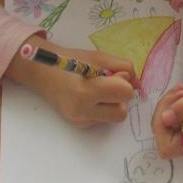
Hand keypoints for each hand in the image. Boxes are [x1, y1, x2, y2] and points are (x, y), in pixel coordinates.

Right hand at [6, 34, 136, 127]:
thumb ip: (123, 67)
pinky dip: (103, 108)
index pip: (124, 93)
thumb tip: (138, 83)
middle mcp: (82, 110)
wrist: (44, 74)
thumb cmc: (72, 61)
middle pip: (122, 112)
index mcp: (85, 91)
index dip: (124, 82)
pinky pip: (104, 119)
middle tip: (108, 84)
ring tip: (99, 91)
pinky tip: (90, 98)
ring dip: (113, 103)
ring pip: (115, 117)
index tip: (113, 75)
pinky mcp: (80, 126)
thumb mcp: (99, 56)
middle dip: (120, 97)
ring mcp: (80, 121)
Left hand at [151, 42, 182, 158]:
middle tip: (178, 91)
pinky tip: (181, 93)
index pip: (166, 147)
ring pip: (162, 125)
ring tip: (181, 90)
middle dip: (164, 110)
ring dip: (166, 105)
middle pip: (161, 135)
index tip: (174, 104)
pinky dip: (169, 104)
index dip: (162, 127)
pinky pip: (166, 119)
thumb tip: (165, 119)